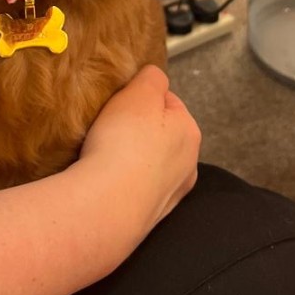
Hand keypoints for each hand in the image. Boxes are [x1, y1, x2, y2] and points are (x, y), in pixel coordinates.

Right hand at [78, 65, 200, 234]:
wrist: (106, 206)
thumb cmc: (123, 144)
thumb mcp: (138, 91)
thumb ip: (152, 77)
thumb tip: (155, 79)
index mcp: (190, 132)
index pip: (168, 102)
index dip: (142, 99)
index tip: (121, 105)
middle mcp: (188, 165)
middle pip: (160, 135)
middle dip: (138, 130)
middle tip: (111, 128)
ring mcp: (170, 195)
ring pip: (148, 164)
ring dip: (131, 158)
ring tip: (105, 155)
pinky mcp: (149, 217)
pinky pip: (135, 189)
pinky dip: (123, 183)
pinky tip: (106, 180)